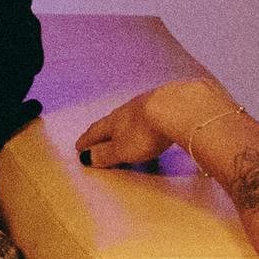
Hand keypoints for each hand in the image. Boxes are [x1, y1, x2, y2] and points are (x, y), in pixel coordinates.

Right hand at [76, 76, 240, 169]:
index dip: (87, 140)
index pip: (97, 131)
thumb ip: (105, 154)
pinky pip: (158, 110)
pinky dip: (153, 118)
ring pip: (136, 113)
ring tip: (129, 130)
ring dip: (130, 123)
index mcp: (115, 120)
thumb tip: (86, 157)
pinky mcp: (173, 100)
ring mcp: (153, 101)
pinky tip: (159, 121)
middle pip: (115, 120)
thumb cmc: (147, 131)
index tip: (79, 146)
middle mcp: (131, 108)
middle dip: (107, 129)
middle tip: (100, 136)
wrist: (180, 107)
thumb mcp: (122, 150)